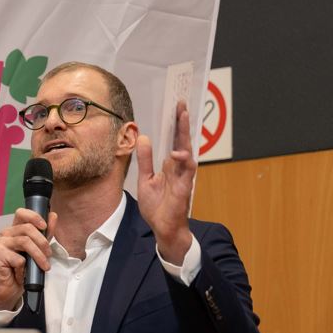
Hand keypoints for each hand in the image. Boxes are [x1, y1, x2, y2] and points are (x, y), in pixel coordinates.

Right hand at [0, 207, 56, 310]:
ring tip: (44, 266)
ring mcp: (0, 244)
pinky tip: (24, 273)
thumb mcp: (38, 249)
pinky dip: (25, 268)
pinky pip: (18, 258)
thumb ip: (45, 233)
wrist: (9, 289)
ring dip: (38, 256)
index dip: (34, 217)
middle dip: (42, 242)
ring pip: (24, 242)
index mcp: (14, 230)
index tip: (44, 226)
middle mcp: (6, 234)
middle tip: (48, 255)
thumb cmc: (22, 269)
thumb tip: (53, 216)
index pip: (22, 213)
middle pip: (27, 228)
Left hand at [136, 100, 195, 262]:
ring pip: (187, 151)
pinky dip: (185, 161)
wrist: (162, 228)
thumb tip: (144, 138)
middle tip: (182, 104)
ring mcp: (183, 177)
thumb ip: (145, 159)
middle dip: (182, 123)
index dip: (174, 125)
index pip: (173, 140)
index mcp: (169, 165)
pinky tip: (178, 153)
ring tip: (183, 117)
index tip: (175, 107)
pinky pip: (188, 171)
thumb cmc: (157, 205)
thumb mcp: (145, 179)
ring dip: (185, 135)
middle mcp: (178, 168)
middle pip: (181, 140)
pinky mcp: (184, 187)